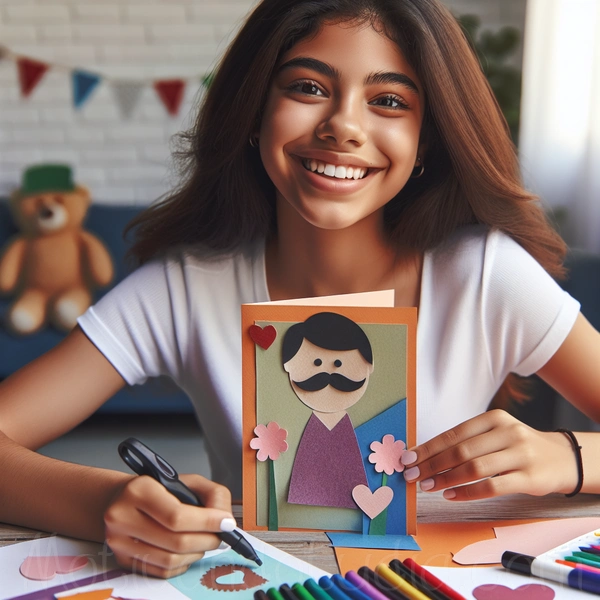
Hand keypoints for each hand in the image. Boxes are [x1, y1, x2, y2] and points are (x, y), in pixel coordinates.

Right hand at [104, 474, 234, 577]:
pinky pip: (161, 571)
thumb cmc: (158, 489)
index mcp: (139, 490)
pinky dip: (182, 564)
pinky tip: (188, 551)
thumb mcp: (185, 480)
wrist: (122, 499)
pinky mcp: (122, 560)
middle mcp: (122, 516)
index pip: (177, 515)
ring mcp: (119, 542)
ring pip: (170, 560)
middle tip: (220, 535)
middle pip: (176, 541)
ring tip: (204, 541)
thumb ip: (211, 494)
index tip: (226, 523)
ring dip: (196, 553)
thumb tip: (225, 519)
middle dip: (207, 539)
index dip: (207, 522)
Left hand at [401, 409, 578, 499]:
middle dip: (432, 464)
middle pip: (461, 450)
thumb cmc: (518, 447)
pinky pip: (492, 486)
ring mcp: (520, 454)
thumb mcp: (495, 434)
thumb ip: (467, 442)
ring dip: (446, 478)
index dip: (428, 447)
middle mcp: (506, 433)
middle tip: (413, 475)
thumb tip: (426, 456)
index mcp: (493, 418)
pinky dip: (467, 493)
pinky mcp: (529, 477)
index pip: (453, 434)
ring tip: (428, 486)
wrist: (563, 458)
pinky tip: (451, 495)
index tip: (408, 458)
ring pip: (474, 468)